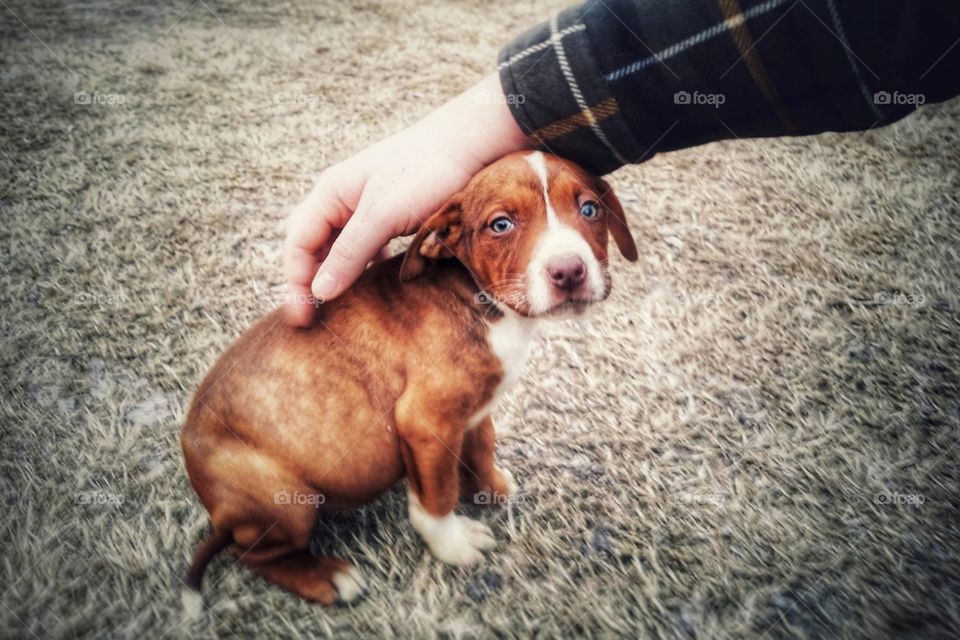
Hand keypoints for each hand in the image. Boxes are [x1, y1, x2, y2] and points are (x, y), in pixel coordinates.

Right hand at [284, 73, 529, 326]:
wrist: (469, 145)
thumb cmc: (426, 171)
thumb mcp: (384, 215)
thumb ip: (351, 253)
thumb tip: (320, 292)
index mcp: (330, 193)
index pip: (297, 243)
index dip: (295, 281)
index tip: (303, 317)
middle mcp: (341, 198)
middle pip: (310, 244)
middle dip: (306, 279)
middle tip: (311, 318)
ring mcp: (364, 204)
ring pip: (336, 246)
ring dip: (333, 275)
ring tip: (337, 307)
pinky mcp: (388, 212)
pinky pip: (364, 244)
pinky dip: (362, 266)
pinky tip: (373, 283)